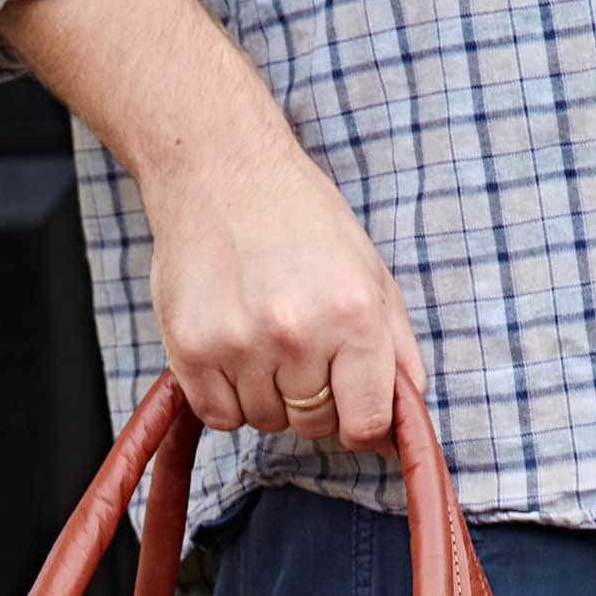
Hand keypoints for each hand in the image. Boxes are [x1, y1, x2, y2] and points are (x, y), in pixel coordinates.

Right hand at [140, 129, 426, 457]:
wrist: (220, 169)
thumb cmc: (301, 221)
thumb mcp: (369, 273)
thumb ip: (396, 351)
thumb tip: (405, 425)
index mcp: (353, 314)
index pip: (366, 423)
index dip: (360, 423)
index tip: (347, 404)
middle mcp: (297, 332)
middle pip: (312, 425)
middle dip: (310, 399)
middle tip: (297, 345)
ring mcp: (240, 343)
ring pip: (263, 422)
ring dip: (265, 394)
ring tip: (261, 334)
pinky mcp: (191, 349)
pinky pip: (219, 417)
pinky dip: (226, 397)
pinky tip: (231, 348)